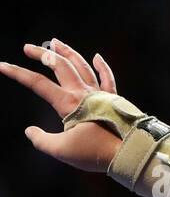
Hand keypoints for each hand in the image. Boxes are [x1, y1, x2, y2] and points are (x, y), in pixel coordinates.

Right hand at [0, 38, 123, 171]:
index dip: (17, 73)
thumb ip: (41, 140)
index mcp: (68, 103)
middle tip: (28, 48)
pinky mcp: (115, 100)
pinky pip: (108, 79)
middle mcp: (84, 93)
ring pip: (82, 66)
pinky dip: (102, 67)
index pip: (37, 83)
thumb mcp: (61, 151)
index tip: (1, 65)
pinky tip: (96, 57)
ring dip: (68, 53)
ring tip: (56, 42)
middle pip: (60, 66)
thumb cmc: (96, 153)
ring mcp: (101, 94)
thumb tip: (30, 132)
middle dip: (42, 54)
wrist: (130, 153)